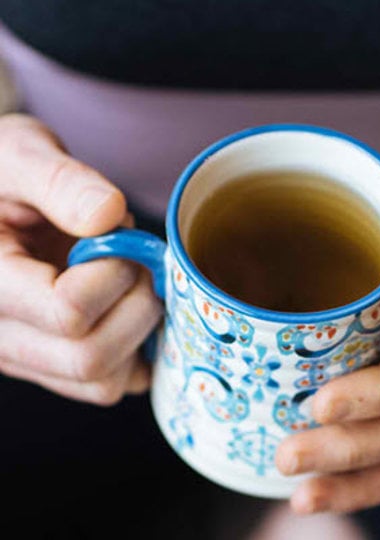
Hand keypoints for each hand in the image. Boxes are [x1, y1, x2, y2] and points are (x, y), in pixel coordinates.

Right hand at [0, 114, 161, 403]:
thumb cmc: (2, 176)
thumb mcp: (19, 154)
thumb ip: (60, 182)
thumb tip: (109, 215)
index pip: (68, 311)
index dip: (114, 273)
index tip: (117, 237)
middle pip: (90, 358)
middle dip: (135, 305)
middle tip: (134, 261)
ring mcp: (25, 357)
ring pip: (103, 382)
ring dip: (138, 330)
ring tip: (127, 280)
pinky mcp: (50, 365)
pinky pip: (107, 384)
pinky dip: (134, 352)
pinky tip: (127, 306)